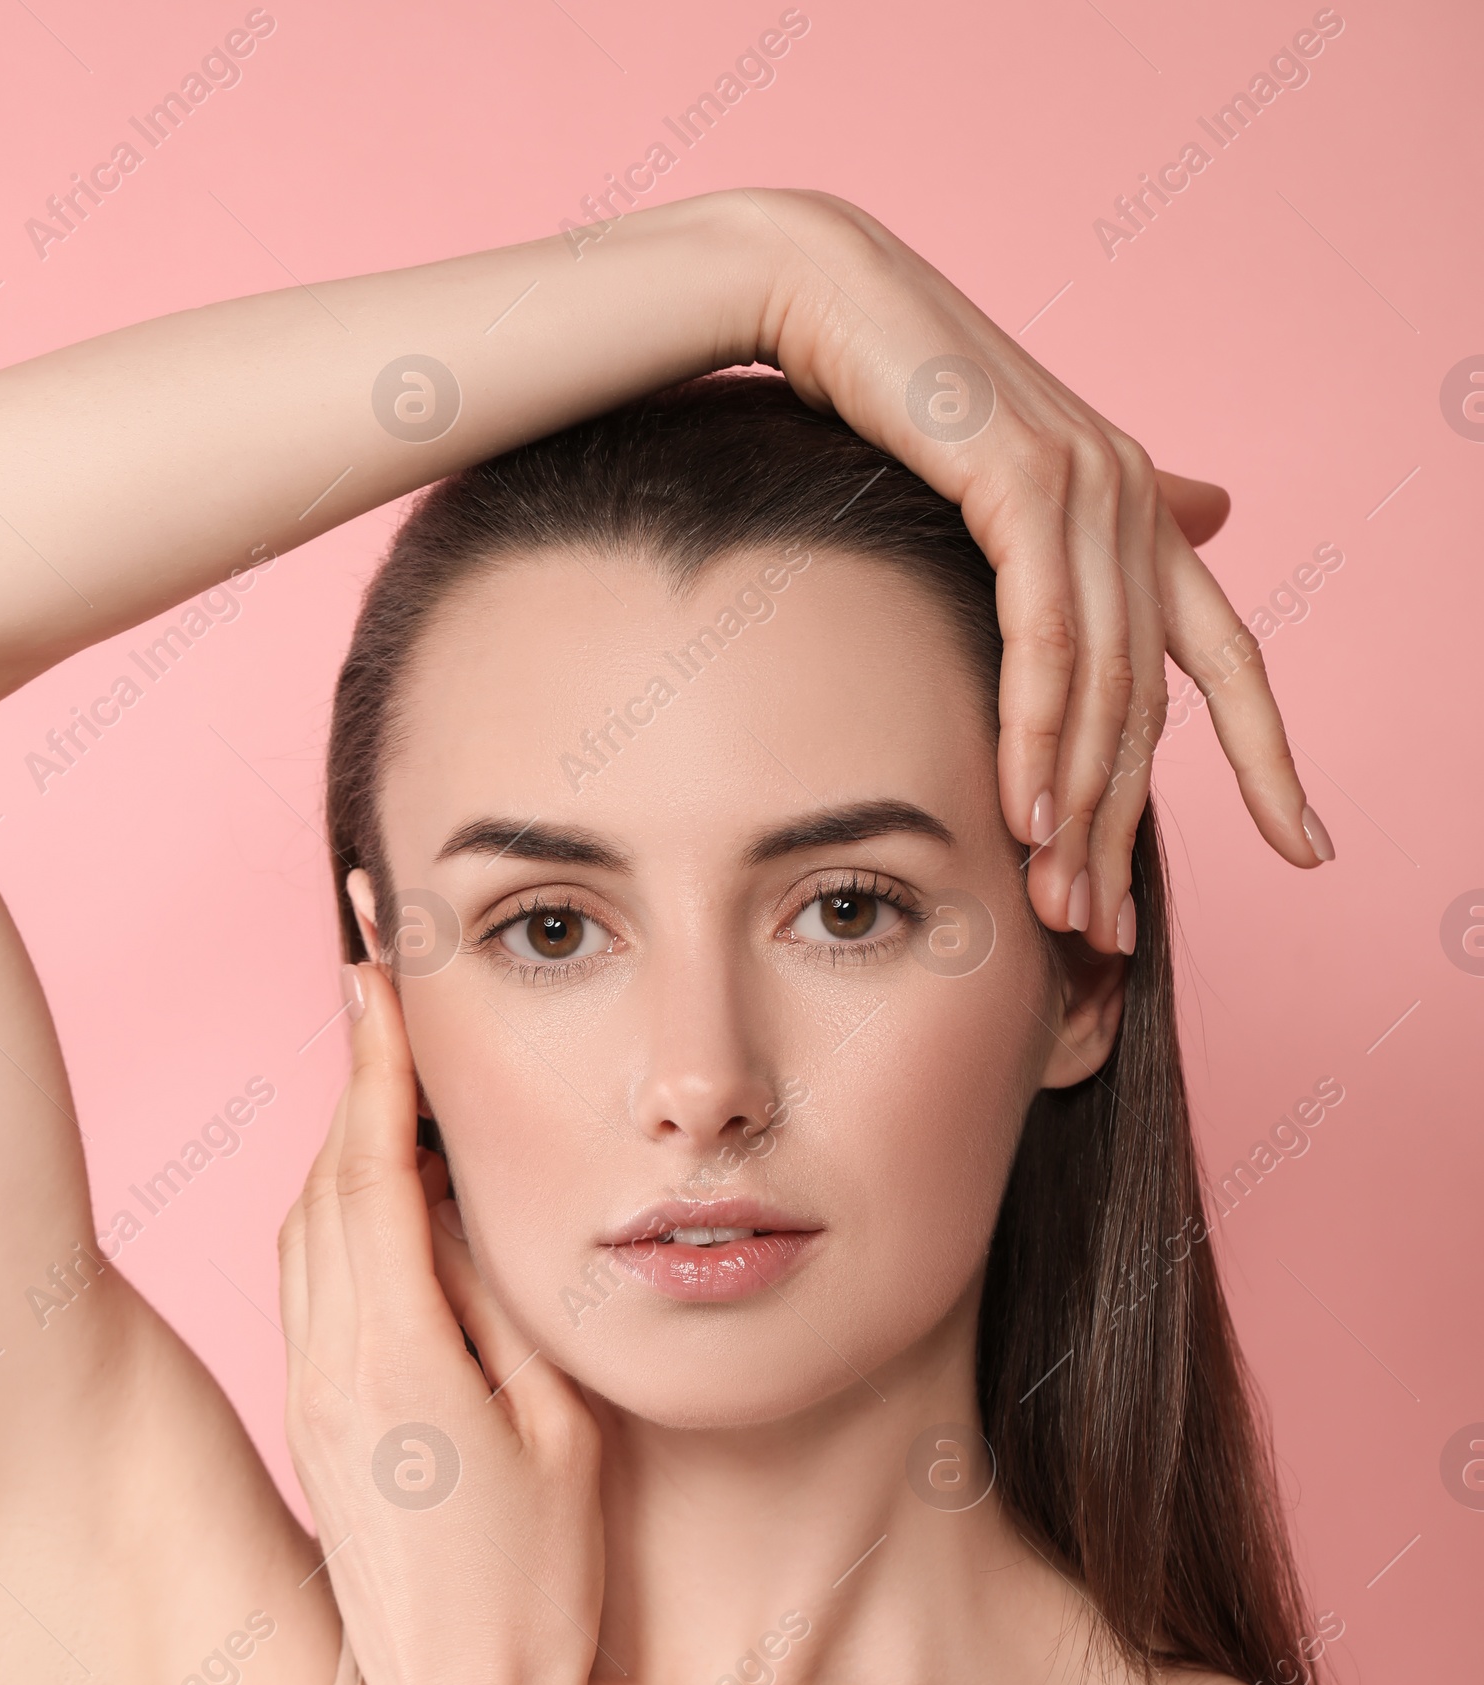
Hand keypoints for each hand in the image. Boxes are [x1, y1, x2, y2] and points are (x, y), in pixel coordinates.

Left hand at [277, 963, 602, 1684]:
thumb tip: (464, 1209)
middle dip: (349, 1086)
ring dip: (338, 1151)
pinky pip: (306, 1290)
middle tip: (376, 999)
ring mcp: (308, 1404)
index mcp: (394, 1359)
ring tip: (381, 1083)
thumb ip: (504, 1307)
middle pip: (323, 1191)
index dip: (373, 1069)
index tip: (376, 983)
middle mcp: (327, 1370)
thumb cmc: (539, 1584)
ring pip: (303, 1237)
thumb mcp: (560, 1428)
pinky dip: (332, 1219)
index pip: (372, 1175)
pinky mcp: (311, 1431)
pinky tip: (373, 1201)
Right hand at [746, 190, 1324, 953]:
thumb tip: (1216, 511)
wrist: (825, 296)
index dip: (1273, 759)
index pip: (1227, 659)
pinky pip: (1044, 644)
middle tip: (1106, 934)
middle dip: (1129, 832)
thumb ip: (1104, 522)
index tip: (1312, 849)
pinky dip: (1038, 737)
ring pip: (1103, 690)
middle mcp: (1133, 498)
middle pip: (1152, 706)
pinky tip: (1027, 816)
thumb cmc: (897, 394)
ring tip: (1060, 909)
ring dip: (1079, 813)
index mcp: (1139, 510)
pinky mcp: (1026, 484)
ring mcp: (1089, 486)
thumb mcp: (1011, 479)